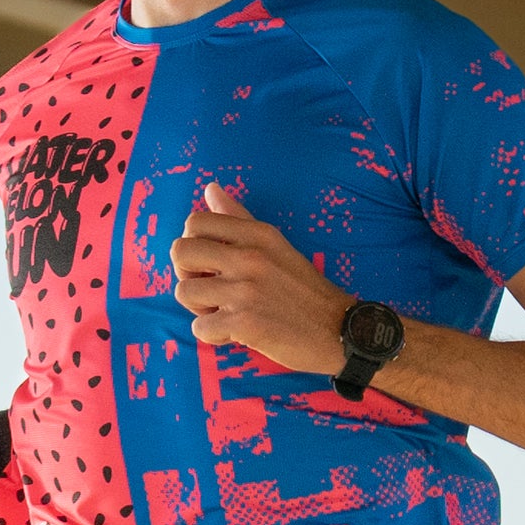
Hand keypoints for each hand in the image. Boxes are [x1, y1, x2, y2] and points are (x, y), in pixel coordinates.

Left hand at [172, 183, 348, 374]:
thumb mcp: (277, 246)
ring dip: (200, 308)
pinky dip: (214, 336)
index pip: (195, 222)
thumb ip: (240, 219)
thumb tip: (210, 188)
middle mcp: (250, 258)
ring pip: (185, 293)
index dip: (194, 245)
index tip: (212, 263)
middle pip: (180, 252)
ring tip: (226, 313)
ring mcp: (246, 291)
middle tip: (211, 289)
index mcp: (258, 235)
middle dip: (187, 274)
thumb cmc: (306, 291)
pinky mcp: (246, 324)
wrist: (345, 332)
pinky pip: (200, 328)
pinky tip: (236, 334)